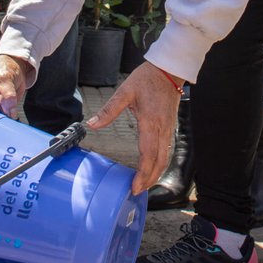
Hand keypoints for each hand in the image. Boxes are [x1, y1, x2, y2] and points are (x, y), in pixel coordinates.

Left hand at [85, 62, 182, 194]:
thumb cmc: (147, 79)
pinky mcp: (170, 127)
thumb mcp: (125, 91)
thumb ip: (109, 110)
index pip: (148, 154)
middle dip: (149, 179)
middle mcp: (162, 128)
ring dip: (156, 174)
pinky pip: (167, 150)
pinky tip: (152, 168)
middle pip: (159, 162)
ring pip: (165, 158)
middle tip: (137, 191)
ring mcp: (168, 128)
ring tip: (143, 185)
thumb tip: (91, 124)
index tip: (135, 186)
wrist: (169, 70)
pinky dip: (160, 164)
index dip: (142, 173)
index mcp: (150, 122)